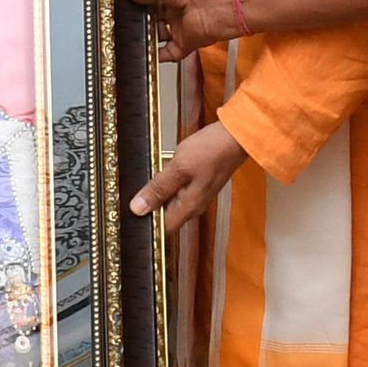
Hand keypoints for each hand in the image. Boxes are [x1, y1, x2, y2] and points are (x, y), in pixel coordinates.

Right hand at [121, 0, 238, 60]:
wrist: (217, 6)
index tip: (124, 1)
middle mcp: (178, 7)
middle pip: (154, 16)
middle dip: (141, 19)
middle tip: (125, 21)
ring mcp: (182, 25)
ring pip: (159, 35)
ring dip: (147, 37)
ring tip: (131, 37)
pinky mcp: (185, 43)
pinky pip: (168, 53)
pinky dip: (157, 56)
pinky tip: (145, 54)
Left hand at [129, 119, 246, 228]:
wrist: (235, 137)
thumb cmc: (212, 151)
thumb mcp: (178, 168)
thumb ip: (158, 189)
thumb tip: (138, 208)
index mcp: (189, 207)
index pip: (162, 229)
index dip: (147, 222)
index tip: (132, 211)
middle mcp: (194, 206)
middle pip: (165, 215)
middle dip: (150, 205)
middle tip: (137, 190)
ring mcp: (198, 195)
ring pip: (170, 201)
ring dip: (159, 191)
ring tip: (151, 176)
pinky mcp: (199, 184)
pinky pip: (178, 188)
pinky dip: (169, 181)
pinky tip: (165, 168)